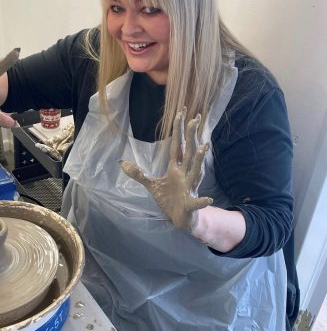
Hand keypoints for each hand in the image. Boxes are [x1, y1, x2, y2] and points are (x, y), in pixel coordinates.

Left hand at [120, 109, 212, 230]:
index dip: (179, 130)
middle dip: (192, 136)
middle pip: (188, 152)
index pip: (177, 145)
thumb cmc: (169, 198)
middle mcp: (185, 174)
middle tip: (195, 119)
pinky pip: (196, 202)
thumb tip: (121, 163)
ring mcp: (189, 188)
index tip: (181, 112)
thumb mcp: (151, 184)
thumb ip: (138, 174)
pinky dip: (201, 201)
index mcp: (176, 168)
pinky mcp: (190, 204)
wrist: (180, 218)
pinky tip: (208, 198)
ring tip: (203, 147)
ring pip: (196, 172)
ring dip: (199, 160)